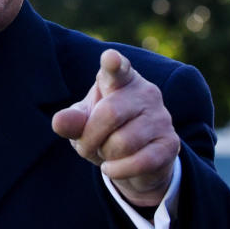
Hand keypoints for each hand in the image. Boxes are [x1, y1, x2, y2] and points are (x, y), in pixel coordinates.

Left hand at [51, 49, 180, 207]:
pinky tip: (113, 168)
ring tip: (108, 153)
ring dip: (106, 155)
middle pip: (109, 114)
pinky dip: (119, 171)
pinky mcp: (170, 144)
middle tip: (84, 147)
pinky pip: (140, 162)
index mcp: (121, 80)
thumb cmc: (105, 132)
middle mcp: (145, 93)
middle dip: (90, 137)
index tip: (110, 58)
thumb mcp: (83, 125)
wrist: (136, 161)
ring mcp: (161, 117)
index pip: (118, 69)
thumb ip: (72, 121)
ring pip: (123, 142)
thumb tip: (59, 121)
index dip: (113, 64)